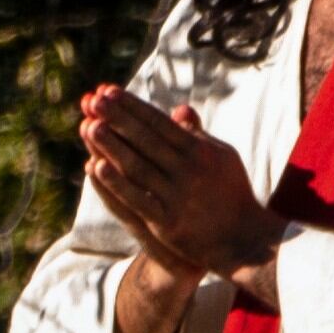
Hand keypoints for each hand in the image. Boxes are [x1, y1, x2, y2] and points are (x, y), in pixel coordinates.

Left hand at [79, 84, 282, 299]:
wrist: (245, 240)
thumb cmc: (232, 192)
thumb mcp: (222, 157)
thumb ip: (198, 135)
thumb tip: (180, 108)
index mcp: (200, 151)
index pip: (160, 123)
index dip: (133, 106)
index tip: (109, 91)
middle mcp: (188, 171)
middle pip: (146, 140)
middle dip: (118, 118)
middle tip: (93, 101)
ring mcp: (177, 197)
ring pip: (137, 166)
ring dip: (111, 146)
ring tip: (88, 126)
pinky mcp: (168, 223)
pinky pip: (137, 200)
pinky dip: (116, 184)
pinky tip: (95, 168)